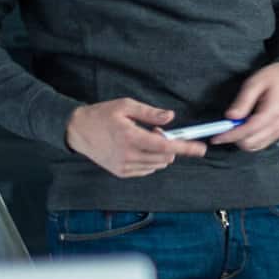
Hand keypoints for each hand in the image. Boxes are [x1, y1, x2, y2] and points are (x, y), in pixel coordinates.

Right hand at [66, 99, 197, 178]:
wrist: (77, 131)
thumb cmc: (101, 115)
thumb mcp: (125, 106)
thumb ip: (150, 113)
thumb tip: (170, 117)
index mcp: (130, 137)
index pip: (165, 146)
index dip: (186, 148)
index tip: (201, 149)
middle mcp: (128, 155)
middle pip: (165, 157)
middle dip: (169, 145)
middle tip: (155, 131)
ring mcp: (124, 166)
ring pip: (157, 164)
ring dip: (160, 153)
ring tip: (143, 138)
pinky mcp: (121, 172)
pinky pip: (147, 169)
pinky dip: (151, 160)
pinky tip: (139, 148)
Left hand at [215, 61, 278, 149]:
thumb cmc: (275, 77)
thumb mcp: (255, 83)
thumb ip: (243, 101)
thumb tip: (230, 117)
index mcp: (272, 112)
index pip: (247, 131)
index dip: (229, 135)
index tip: (216, 137)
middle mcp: (278, 124)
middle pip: (251, 143)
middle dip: (234, 139)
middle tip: (223, 129)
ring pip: (255, 146)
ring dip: (241, 140)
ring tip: (234, 127)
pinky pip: (262, 144)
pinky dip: (250, 140)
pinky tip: (244, 129)